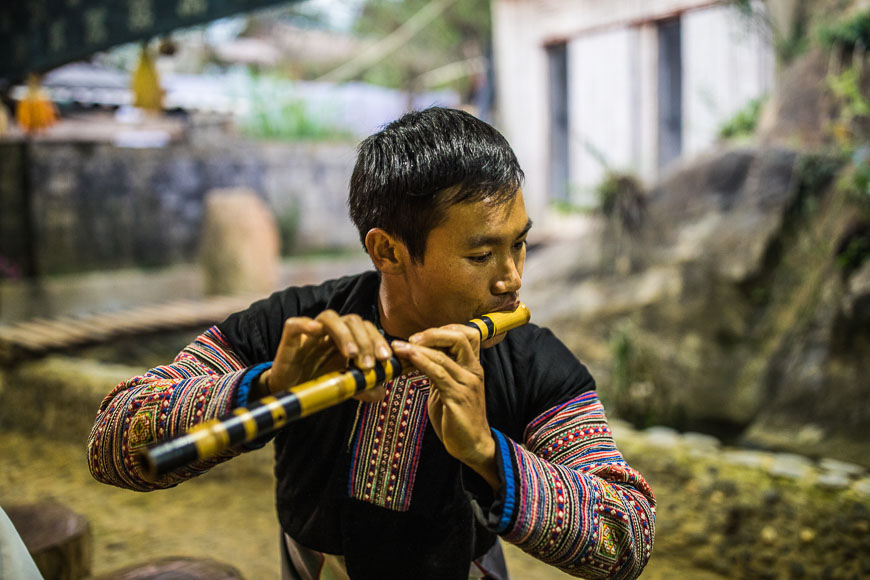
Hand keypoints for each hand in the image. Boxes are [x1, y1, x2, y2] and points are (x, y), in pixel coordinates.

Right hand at [255, 310, 391, 402]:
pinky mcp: (291, 337)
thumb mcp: (344, 386)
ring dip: (344, 334)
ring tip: (351, 354)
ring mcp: (311, 332)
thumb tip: (381, 393)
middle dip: (365, 341)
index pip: (367, 328)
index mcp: (347, 338)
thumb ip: (362, 387)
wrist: (289, 391)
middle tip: (369, 364)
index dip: (378, 340)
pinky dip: (306, 324)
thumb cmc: (317, 383)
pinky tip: (316, 331)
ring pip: (330, 317)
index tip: (385, 359)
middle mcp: (331, 331)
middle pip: (353, 320)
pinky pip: (296, 324)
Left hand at [391, 324, 499, 490]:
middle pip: (459, 338)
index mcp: (473, 367)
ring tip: (399, 347)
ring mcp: (467, 384)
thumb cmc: (457, 417)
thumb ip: (440, 371)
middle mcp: (473, 371)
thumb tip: (419, 355)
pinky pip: (439, 375)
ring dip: (418, 349)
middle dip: (433, 334)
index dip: (444, 330)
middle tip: (411, 339)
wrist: (472, 445)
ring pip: (444, 356)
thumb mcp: (448, 388)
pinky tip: (409, 359)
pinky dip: (422, 363)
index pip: (466, 335)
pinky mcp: (458, 398)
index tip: (421, 337)